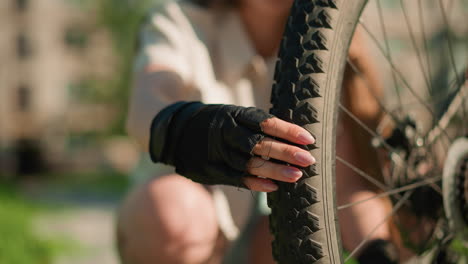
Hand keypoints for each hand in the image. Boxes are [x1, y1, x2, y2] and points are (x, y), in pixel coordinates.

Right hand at [149, 102, 315, 189]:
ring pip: (248, 163)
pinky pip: (234, 177)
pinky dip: (254, 183)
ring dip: (273, 170)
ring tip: (295, 176)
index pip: (265, 122)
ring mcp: (217, 151)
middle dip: (285, 152)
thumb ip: (255, 125)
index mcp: (235, 115)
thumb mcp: (232, 114)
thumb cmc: (215, 123)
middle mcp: (226, 131)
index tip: (308, 139)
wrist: (176, 130)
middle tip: (308, 159)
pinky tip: (272, 187)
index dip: (287, 131)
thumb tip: (292, 138)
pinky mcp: (210, 169)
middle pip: (259, 143)